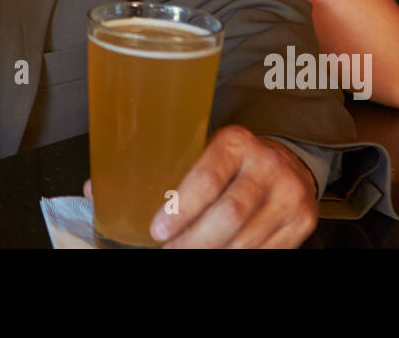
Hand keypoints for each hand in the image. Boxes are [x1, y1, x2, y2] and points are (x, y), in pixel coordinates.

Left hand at [84, 126, 317, 247]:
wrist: (286, 162)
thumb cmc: (231, 161)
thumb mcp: (199, 151)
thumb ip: (157, 170)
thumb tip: (97, 191)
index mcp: (236, 142)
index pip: (207, 177)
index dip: (180, 208)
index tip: (157, 229)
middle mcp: (267, 164)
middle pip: (229, 215)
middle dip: (194, 241)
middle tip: (170, 250)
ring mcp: (289, 194)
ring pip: (246, 239)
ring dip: (213, 253)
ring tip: (188, 254)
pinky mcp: (302, 220)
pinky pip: (266, 251)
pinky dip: (238, 257)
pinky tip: (220, 255)